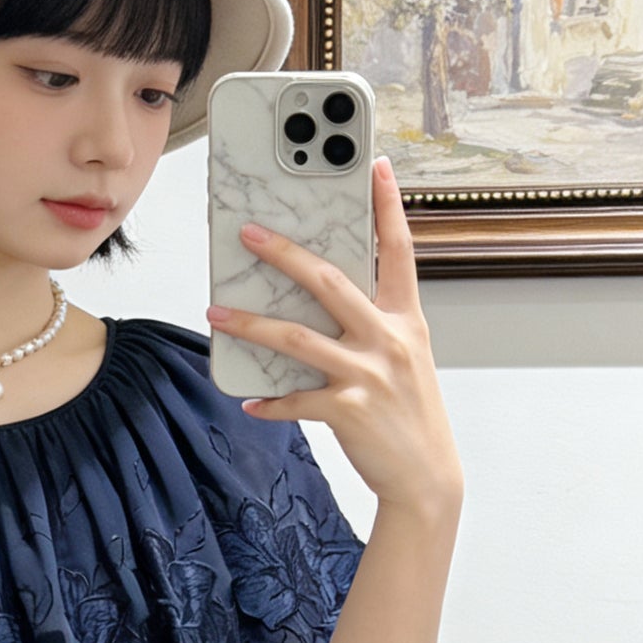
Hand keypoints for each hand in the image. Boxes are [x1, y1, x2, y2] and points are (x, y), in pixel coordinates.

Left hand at [205, 155, 462, 512]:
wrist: (427, 478)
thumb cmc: (408, 414)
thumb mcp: (404, 358)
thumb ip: (371, 325)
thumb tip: (317, 300)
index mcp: (406, 320)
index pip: (398, 250)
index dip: (387, 206)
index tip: (376, 164)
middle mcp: (389, 340)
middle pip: (330, 282)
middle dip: (284, 253)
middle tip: (247, 233)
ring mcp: (369, 375)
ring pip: (297, 338)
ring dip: (250, 324)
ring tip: (215, 311)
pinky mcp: (349, 411)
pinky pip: (295, 400)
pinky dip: (269, 402)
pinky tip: (249, 401)